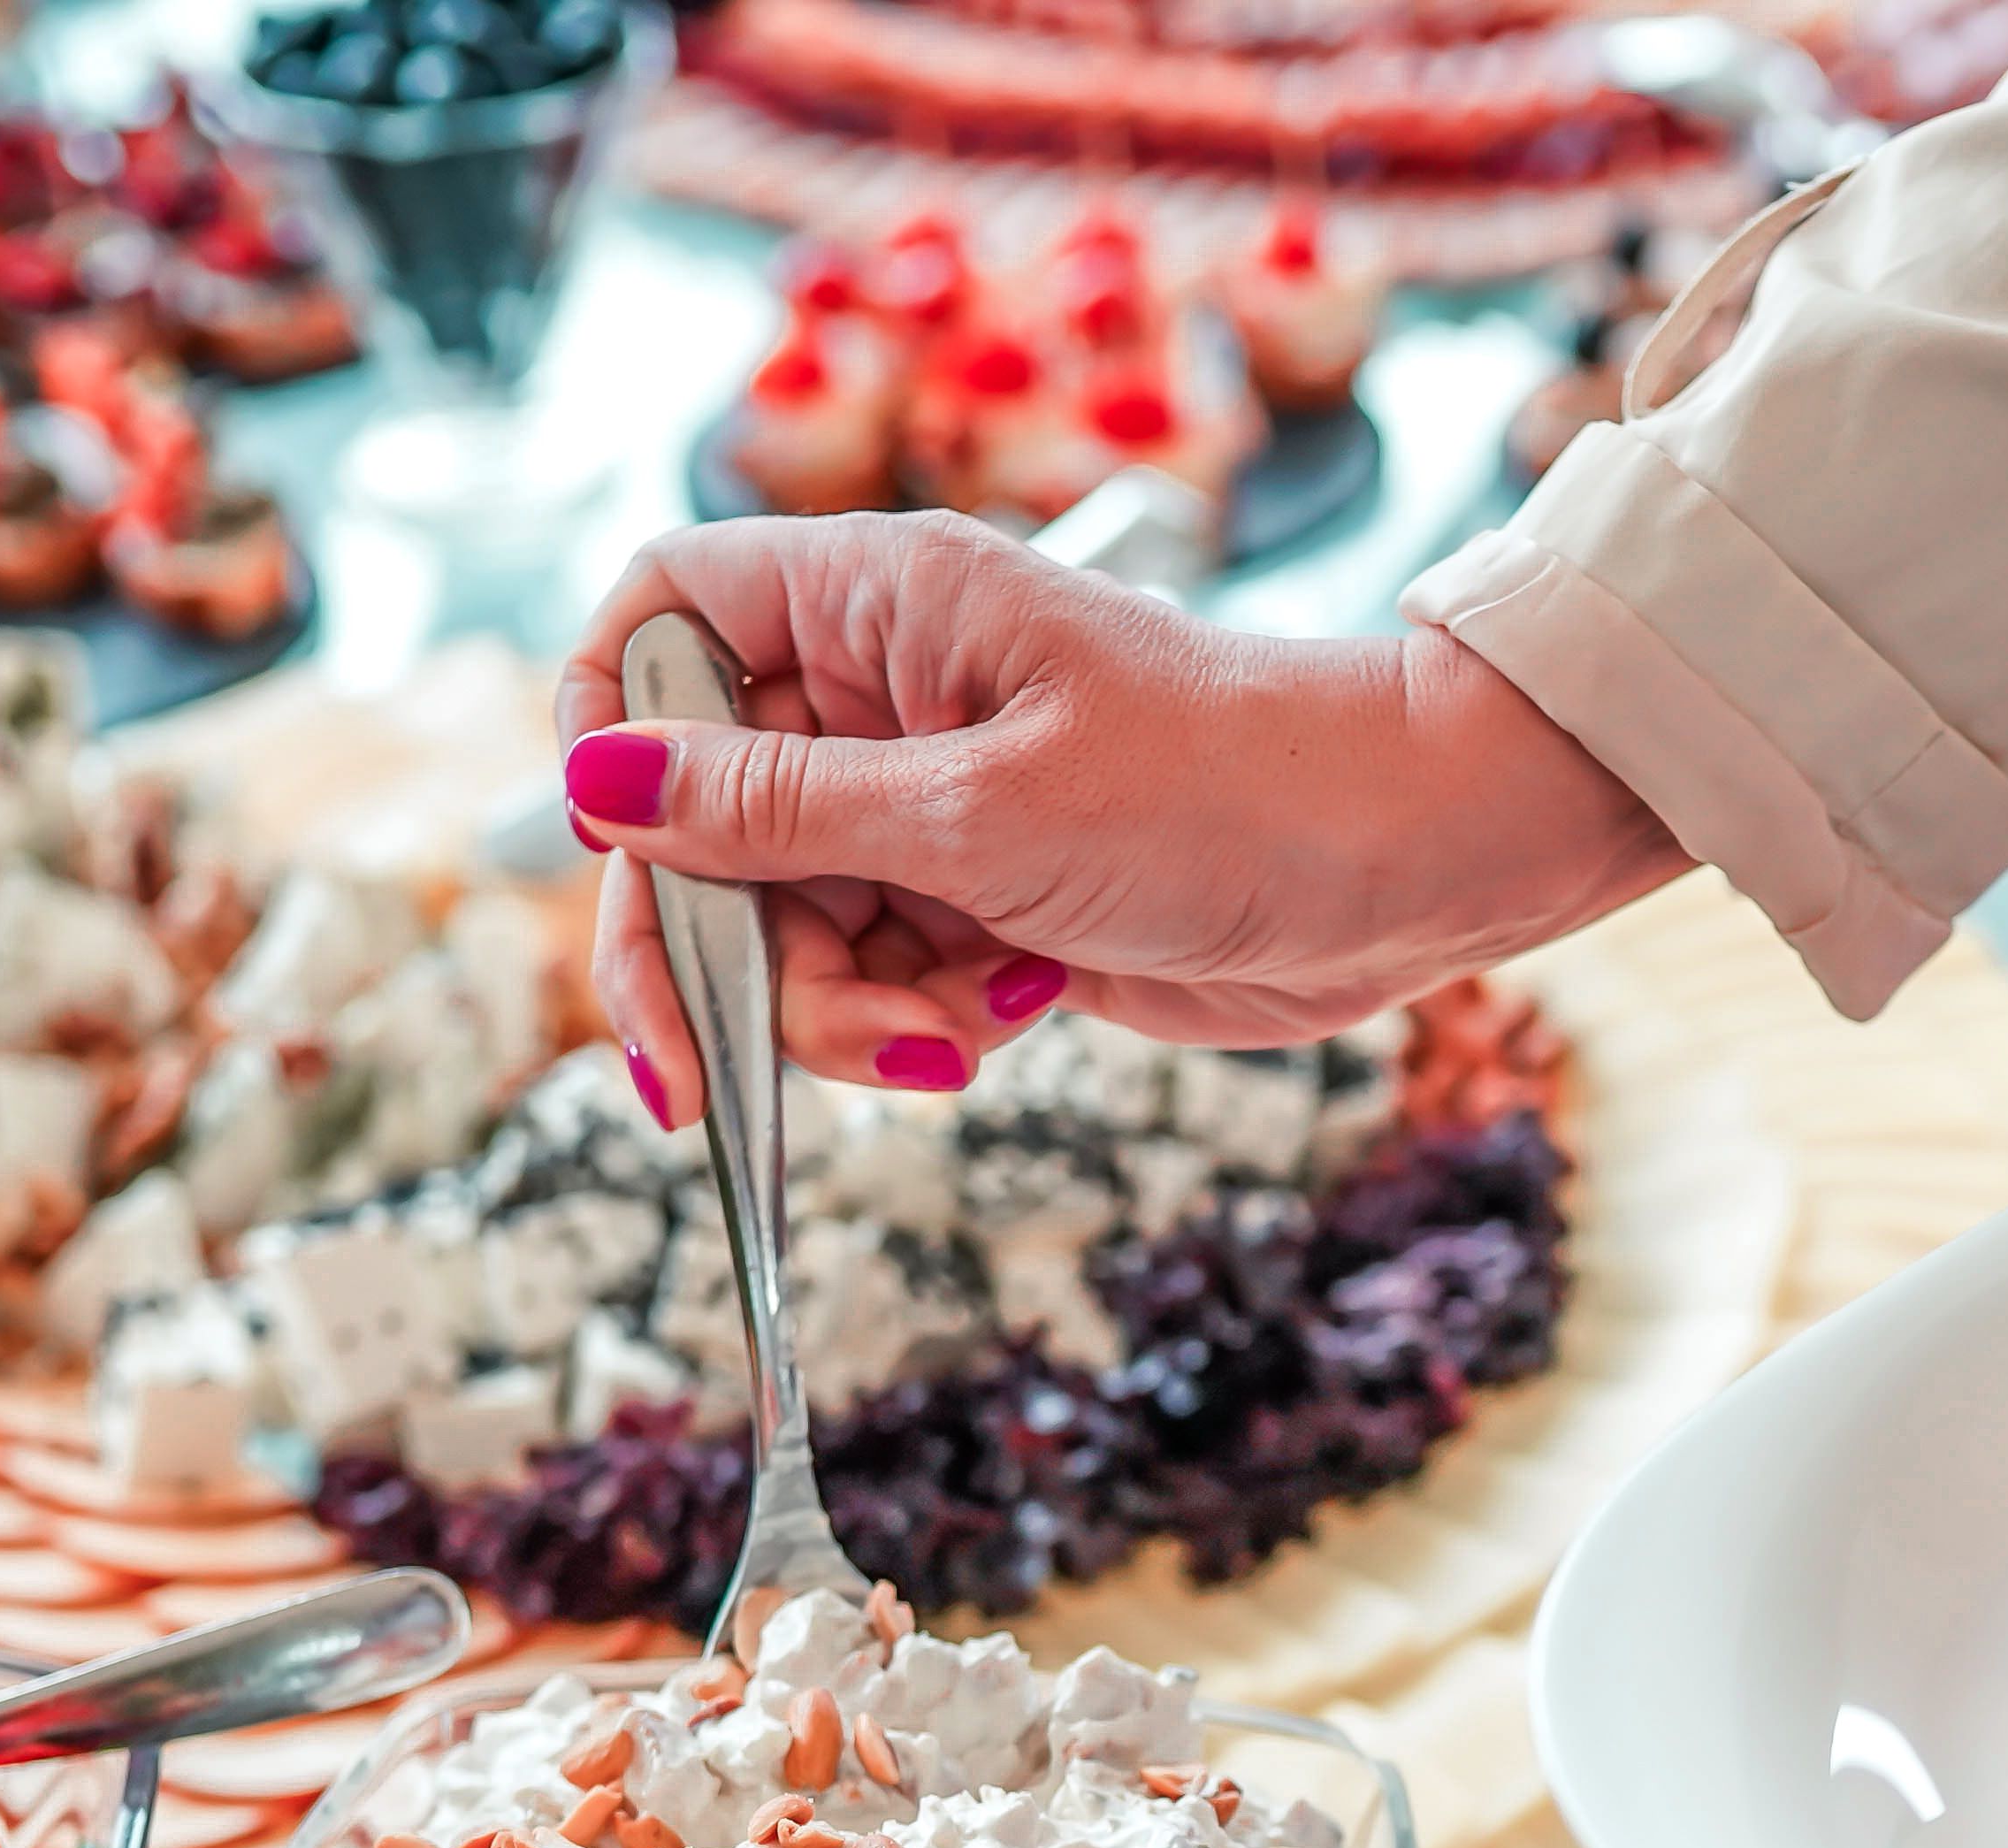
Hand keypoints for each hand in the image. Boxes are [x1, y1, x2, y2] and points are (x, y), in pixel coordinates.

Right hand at [553, 511, 1683, 1121]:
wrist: (1414, 866)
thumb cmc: (1229, 792)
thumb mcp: (979, 812)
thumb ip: (776, 809)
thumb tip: (594, 780)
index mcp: (877, 606)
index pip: (663, 612)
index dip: (608, 719)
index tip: (614, 841)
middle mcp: (887, 695)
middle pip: (697, 812)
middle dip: (707, 950)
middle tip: (696, 1080)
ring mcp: (935, 804)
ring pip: (784, 922)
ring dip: (833, 1009)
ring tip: (951, 1030)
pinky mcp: (986, 902)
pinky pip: (874, 977)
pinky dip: (910, 1025)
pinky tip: (1005, 1020)